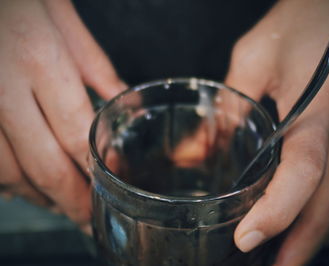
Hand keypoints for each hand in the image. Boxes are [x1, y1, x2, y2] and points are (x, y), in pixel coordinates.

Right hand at [0, 0, 124, 230]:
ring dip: (35, 196)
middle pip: (42, 165)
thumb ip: (94, 63)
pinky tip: (20, 186)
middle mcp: (2, 88)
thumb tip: (120, 99)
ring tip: (59, 206)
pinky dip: (3, 180)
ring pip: (5, 171)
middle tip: (86, 219)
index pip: (75, 137)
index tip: (106, 192)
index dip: (92, 175)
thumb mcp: (60, 13)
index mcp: (39, 59)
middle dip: (68, 200)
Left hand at [225, 0, 328, 263]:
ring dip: (313, 235)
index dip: (279, 211)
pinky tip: (302, 225)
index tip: (248, 241)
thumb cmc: (299, 25)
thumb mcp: (254, 59)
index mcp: (320, 111)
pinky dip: (324, 216)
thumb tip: (189, 155)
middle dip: (301, 245)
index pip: (304, 172)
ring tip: (282, 259)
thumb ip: (225, 108)